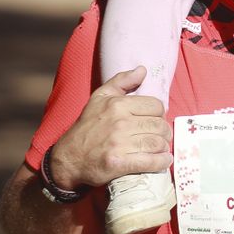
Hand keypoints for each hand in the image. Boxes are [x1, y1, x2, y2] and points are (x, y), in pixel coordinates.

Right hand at [51, 66, 171, 190]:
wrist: (68, 158)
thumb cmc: (86, 126)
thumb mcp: (99, 97)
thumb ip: (121, 81)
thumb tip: (143, 70)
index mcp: (118, 105)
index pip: (156, 106)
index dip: (159, 113)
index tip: (155, 120)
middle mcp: (120, 123)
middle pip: (159, 125)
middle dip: (165, 132)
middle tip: (161, 137)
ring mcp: (119, 144)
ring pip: (157, 143)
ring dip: (164, 148)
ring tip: (161, 149)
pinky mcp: (119, 164)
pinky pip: (151, 162)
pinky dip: (162, 162)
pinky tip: (163, 160)